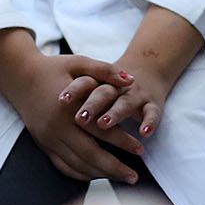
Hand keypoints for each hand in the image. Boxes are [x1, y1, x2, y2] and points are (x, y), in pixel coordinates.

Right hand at [0, 49, 142, 183]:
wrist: (20, 76)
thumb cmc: (53, 68)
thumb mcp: (79, 62)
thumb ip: (105, 70)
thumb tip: (131, 80)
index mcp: (67, 108)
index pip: (100, 130)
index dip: (121, 142)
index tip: (140, 149)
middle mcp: (56, 128)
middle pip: (89, 155)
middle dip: (113, 168)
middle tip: (135, 176)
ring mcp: (48, 139)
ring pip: (76, 164)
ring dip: (100, 174)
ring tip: (122, 177)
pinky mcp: (43, 145)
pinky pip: (63, 166)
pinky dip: (81, 174)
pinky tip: (98, 175)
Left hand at [59, 60, 175, 144]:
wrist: (146, 71)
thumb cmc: (110, 84)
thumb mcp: (93, 81)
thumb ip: (77, 92)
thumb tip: (52, 106)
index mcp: (99, 80)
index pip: (85, 82)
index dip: (73, 90)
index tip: (60, 100)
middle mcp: (117, 87)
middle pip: (103, 93)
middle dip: (92, 105)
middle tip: (80, 118)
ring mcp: (135, 94)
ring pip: (125, 103)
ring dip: (115, 113)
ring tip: (104, 124)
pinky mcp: (152, 104)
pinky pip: (152, 113)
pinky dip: (149, 122)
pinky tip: (144, 133)